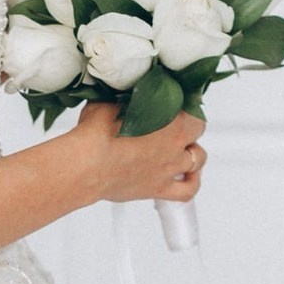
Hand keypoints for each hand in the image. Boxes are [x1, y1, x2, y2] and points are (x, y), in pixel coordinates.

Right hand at [70, 99, 205, 205]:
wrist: (85, 166)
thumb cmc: (96, 134)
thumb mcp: (111, 101)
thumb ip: (126, 98)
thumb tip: (127, 92)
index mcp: (170, 120)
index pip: (192, 107)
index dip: (184, 104)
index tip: (172, 101)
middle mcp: (175, 145)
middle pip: (196, 131)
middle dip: (187, 126)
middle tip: (172, 123)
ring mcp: (169, 168)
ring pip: (198, 159)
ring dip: (191, 152)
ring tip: (179, 148)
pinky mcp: (158, 189)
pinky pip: (187, 190)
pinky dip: (192, 183)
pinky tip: (186, 176)